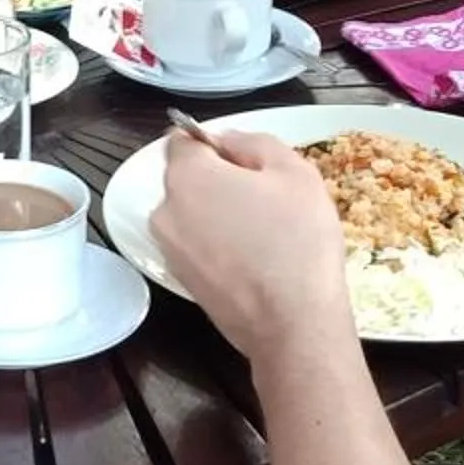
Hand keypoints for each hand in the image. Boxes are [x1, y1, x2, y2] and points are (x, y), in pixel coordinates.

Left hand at [151, 129, 353, 367]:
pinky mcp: (181, 281)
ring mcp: (170, 250)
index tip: (249, 162)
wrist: (293, 324)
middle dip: (219, 180)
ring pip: (192, 214)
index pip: (182, 140)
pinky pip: (197, 245)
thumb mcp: (294, 171)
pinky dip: (218, 243)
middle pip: (187, 179)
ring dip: (219, 213)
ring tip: (264, 232)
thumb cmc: (298, 240)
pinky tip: (254, 259)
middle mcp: (165, 211)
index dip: (216, 144)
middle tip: (267, 198)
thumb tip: (228, 141)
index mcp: (187, 176)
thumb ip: (254, 142)